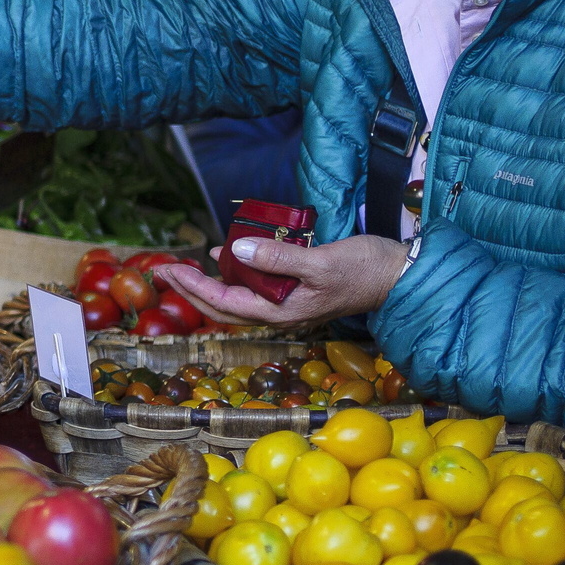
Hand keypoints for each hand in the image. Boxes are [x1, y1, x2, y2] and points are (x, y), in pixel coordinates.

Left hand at [155, 234, 411, 326]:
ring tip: (186, 268)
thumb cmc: (365, 269)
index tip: (170, 271)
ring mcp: (289, 304)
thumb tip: (234, 251)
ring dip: (210, 284)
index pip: (225, 303)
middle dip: (191, 290)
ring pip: (238, 299)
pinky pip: (256, 288)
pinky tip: (227, 255)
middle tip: (164, 272)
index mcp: (283, 312)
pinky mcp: (297, 292)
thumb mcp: (320, 261)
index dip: (194, 288)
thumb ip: (278, 257)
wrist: (400, 275)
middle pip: (224, 307)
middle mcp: (281, 313)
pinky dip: (236, 275)